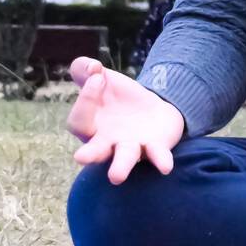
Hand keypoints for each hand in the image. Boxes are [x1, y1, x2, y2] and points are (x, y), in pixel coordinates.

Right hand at [66, 56, 185, 183]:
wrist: (153, 108)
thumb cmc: (118, 98)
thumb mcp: (100, 78)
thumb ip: (84, 69)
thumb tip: (92, 67)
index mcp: (90, 127)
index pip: (79, 119)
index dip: (86, 97)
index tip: (99, 77)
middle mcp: (107, 142)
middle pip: (94, 151)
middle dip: (89, 155)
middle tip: (80, 158)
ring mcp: (131, 147)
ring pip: (124, 159)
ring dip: (121, 167)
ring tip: (115, 177)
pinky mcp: (155, 148)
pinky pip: (157, 156)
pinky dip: (161, 161)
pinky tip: (165, 167)